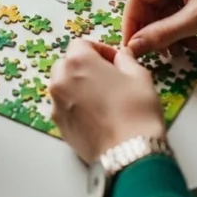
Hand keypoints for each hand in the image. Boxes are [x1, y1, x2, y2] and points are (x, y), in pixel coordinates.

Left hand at [49, 40, 164, 163]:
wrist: (129, 153)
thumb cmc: (136, 111)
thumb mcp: (139, 75)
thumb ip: (125, 59)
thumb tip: (121, 56)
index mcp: (78, 62)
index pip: (81, 44)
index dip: (99, 50)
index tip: (113, 61)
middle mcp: (61, 80)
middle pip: (67, 64)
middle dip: (85, 68)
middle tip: (107, 78)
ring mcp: (57, 105)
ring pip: (63, 86)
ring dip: (78, 87)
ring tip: (103, 99)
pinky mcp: (59, 126)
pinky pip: (64, 107)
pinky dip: (75, 106)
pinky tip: (97, 116)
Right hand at [122, 0, 196, 55]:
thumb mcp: (196, 20)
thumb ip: (162, 34)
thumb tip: (133, 47)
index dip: (131, 22)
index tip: (130, 47)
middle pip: (152, 5)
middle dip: (152, 31)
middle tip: (155, 54)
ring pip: (167, 13)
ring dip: (168, 35)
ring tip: (178, 53)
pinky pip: (182, 15)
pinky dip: (182, 32)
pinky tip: (192, 46)